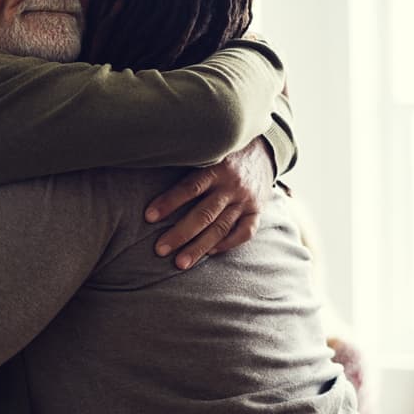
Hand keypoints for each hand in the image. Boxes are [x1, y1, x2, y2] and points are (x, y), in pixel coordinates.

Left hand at [144, 137, 273, 268]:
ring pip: (221, 228)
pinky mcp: (257, 211)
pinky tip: (209, 253)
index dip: (169, 202)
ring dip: (200, 247)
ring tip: (180, 263)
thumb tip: (149, 169)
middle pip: (204, 214)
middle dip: (180, 234)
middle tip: (160, 250)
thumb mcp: (207, 149)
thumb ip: (186, 162)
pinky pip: (244, 232)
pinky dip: (227, 244)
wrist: (264, 149)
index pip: (190, 187)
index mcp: (216, 167)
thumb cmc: (222, 152)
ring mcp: (246, 200)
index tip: (149, 217)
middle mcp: (232, 185)